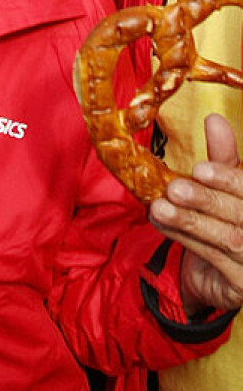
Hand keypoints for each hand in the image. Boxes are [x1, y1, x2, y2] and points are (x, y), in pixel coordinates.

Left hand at [149, 114, 242, 313]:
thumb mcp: (225, 184)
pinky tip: (161, 221)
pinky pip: (212, 259)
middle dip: (207, 200)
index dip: (229, 179)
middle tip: (175, 188)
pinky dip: (183, 238)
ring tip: (160, 205)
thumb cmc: (225, 217)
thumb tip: (215, 119)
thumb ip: (223, 157)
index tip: (200, 168)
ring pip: (227, 240)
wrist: (219, 271)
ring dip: (189, 220)